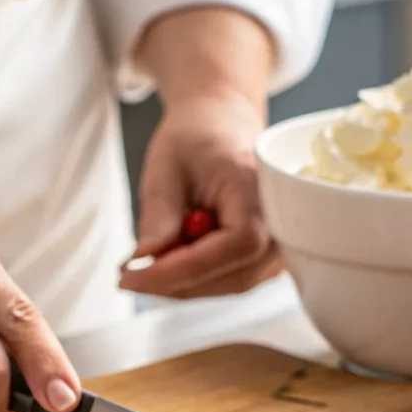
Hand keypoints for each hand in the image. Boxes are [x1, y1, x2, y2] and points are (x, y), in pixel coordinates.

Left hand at [120, 92, 281, 297]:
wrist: (224, 126)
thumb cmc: (198, 139)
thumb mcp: (167, 169)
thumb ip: (160, 216)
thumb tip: (145, 261)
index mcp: (260, 192)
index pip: (233, 247)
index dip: (182, 270)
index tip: (132, 277)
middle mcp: (283, 226)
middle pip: (231, 276)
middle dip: (175, 282)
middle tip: (128, 274)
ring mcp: (277, 248)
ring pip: (228, 285)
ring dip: (182, 283)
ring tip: (144, 263)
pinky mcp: (264, 260)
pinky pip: (228, 280)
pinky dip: (194, 277)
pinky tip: (169, 259)